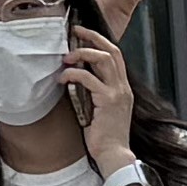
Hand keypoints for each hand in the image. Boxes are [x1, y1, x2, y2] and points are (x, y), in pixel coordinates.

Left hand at [59, 22, 138, 165]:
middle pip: (112, 51)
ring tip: (66, 57)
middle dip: (93, 37)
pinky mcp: (108, 101)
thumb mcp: (99, 108)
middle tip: (75, 31)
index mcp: (122, 88)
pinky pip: (88, 78)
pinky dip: (73, 74)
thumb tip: (75, 74)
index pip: (115, 56)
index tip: (83, 33)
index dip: (99, 41)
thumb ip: (93, 91)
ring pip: (104, 59)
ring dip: (82, 53)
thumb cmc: (103, 135)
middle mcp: (123, 88)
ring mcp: (118, 93)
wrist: (113, 154)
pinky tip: (62, 78)